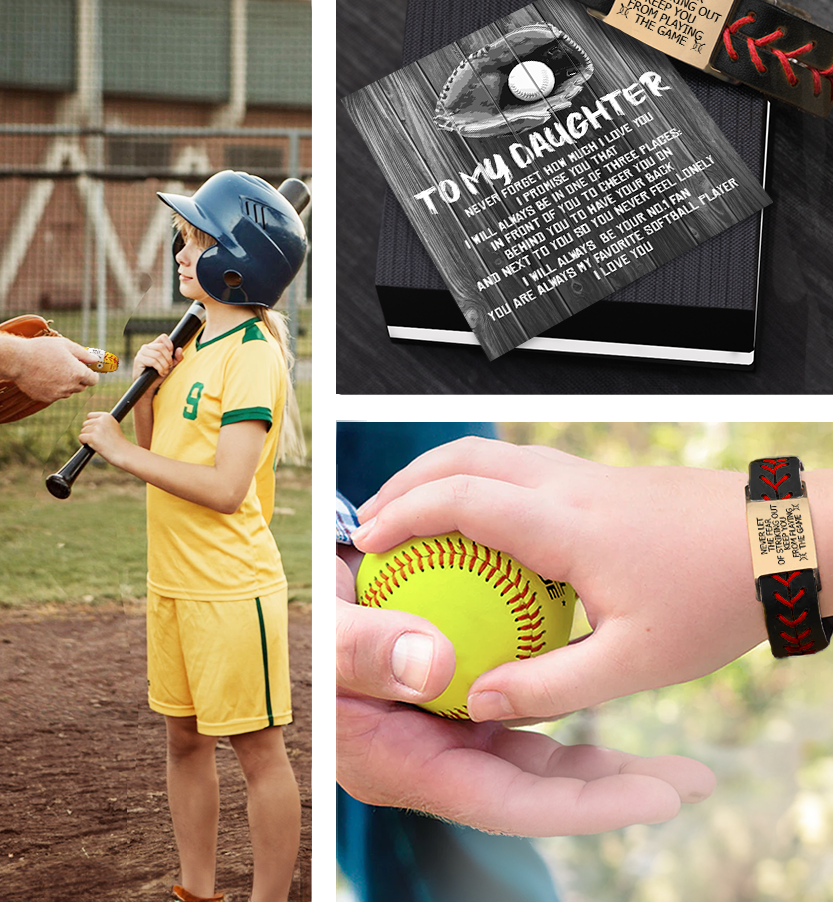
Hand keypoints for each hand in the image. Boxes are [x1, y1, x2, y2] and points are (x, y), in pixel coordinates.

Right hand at [13, 337, 97, 401]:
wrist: (17, 361)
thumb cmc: (42, 349)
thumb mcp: (65, 345)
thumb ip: (84, 354)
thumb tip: (95, 359)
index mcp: (77, 373)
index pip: (94, 380)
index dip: (91, 373)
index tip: (85, 368)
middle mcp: (70, 386)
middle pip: (82, 386)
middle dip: (79, 378)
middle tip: (67, 367)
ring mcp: (57, 394)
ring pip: (68, 391)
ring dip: (66, 384)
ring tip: (53, 370)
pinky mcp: (46, 398)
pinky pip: (55, 395)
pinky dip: (53, 388)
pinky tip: (44, 377)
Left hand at [79, 411, 130, 466]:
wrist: (123, 453)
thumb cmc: (118, 442)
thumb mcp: (113, 426)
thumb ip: (102, 422)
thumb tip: (89, 422)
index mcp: (106, 416)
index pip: (90, 416)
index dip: (91, 424)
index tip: (95, 431)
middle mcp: (101, 420)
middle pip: (85, 424)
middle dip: (88, 431)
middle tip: (97, 439)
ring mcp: (96, 429)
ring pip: (83, 431)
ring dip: (87, 438)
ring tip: (97, 443)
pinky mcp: (92, 437)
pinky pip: (81, 437)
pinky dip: (84, 442)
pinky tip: (91, 446)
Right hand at [132, 335, 182, 387]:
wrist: (149, 386)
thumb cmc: (159, 374)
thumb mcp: (170, 365)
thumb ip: (177, 358)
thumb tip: (179, 349)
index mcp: (154, 346)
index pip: (163, 337)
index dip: (170, 345)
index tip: (172, 355)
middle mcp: (146, 347)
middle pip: (161, 347)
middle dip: (168, 358)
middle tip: (169, 366)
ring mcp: (141, 353)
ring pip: (157, 355)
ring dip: (164, 365)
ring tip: (165, 371)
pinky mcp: (138, 360)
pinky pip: (153, 361)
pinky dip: (159, 368)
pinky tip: (160, 373)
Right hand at [336, 552, 715, 834]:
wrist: (294, 610)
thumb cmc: (299, 637)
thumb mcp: (322, 642)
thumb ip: (366, 652)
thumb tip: (438, 669)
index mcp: (407, 765)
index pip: (508, 801)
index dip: (583, 808)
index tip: (657, 801)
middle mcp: (435, 754)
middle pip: (537, 785)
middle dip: (614, 788)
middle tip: (690, 779)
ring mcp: (447, 723)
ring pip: (535, 746)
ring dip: (600, 749)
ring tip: (671, 753)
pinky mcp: (456, 688)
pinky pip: (517, 699)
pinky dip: (558, 691)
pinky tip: (597, 675)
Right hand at [352, 438, 768, 724]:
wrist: (784, 541)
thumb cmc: (717, 596)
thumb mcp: (635, 663)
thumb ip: (551, 685)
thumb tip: (483, 700)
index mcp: (567, 526)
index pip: (460, 500)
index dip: (403, 515)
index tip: (368, 541)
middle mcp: (566, 486)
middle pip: (461, 457)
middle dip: (405, 482)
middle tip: (372, 520)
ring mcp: (582, 474)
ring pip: (488, 453)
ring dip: (438, 475)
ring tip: (411, 514)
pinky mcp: (596, 477)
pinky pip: (516, 466)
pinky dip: (475, 482)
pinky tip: (479, 524)